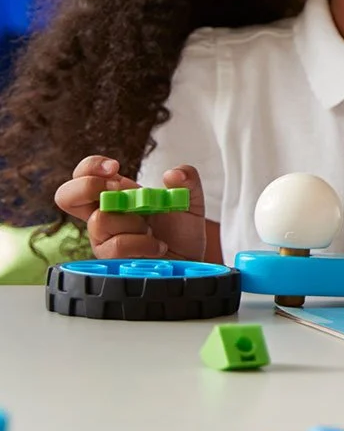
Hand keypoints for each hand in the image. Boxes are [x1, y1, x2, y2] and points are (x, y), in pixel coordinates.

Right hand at [54, 157, 216, 261]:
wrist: (187, 264)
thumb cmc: (181, 233)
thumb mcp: (190, 200)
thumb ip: (188, 180)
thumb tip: (173, 174)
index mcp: (117, 194)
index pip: (84, 174)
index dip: (91, 167)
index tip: (114, 168)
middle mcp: (103, 214)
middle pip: (66, 196)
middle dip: (88, 187)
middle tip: (120, 192)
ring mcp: (102, 238)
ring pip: (99, 220)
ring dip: (132, 222)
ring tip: (151, 230)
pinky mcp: (108, 260)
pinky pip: (117, 245)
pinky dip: (142, 243)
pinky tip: (157, 246)